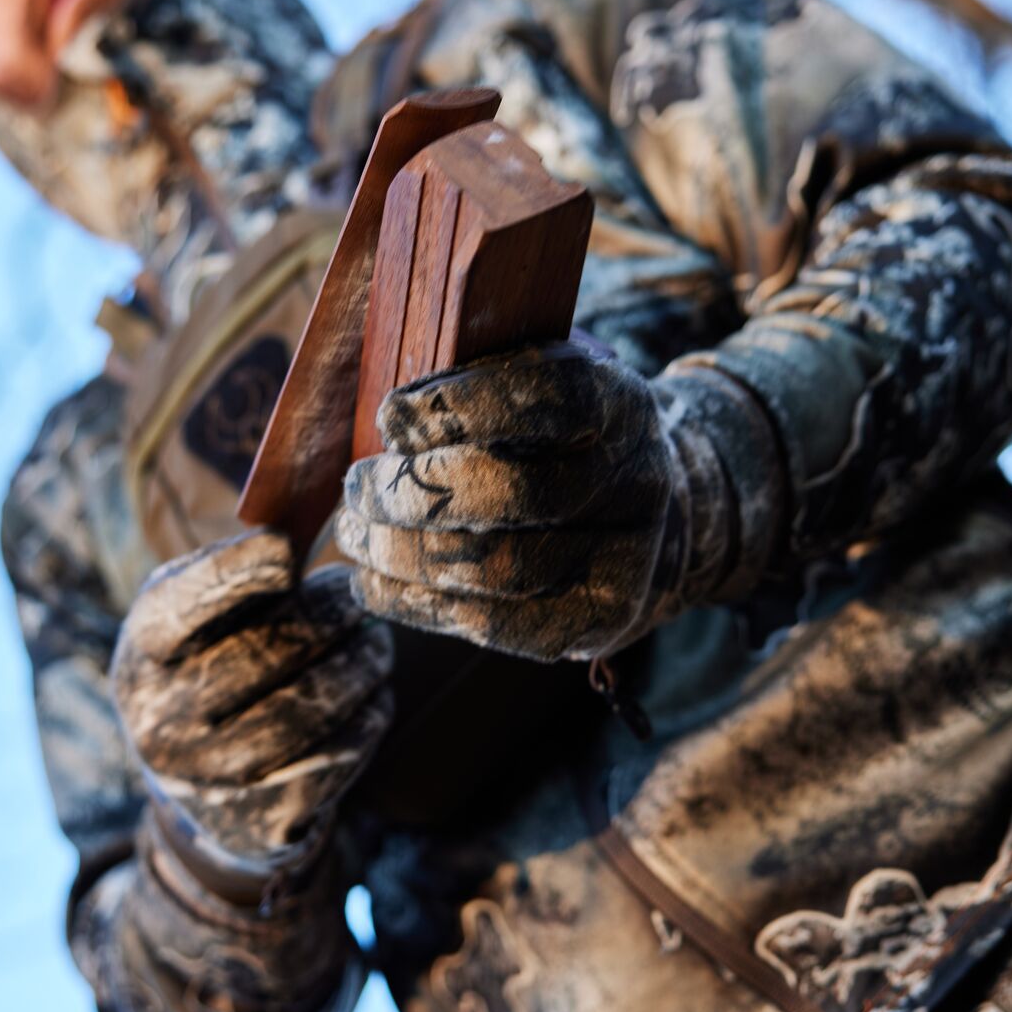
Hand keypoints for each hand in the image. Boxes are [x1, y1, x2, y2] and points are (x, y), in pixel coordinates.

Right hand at [111, 529, 393, 886]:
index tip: (288, 550)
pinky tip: (371, 690)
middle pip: (265, 652)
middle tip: (359, 594)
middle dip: (328, 614)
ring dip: (362, 662)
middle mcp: (163, 720)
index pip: (181, 606)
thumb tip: (299, 529)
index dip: (236, 573)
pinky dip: (369, 711)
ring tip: (376, 641)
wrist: (202, 792)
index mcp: (141, 654)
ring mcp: (213, 776)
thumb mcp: (192, 619)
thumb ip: (231, 574)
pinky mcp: (267, 814)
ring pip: (312, 704)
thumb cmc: (205, 668)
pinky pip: (340, 751)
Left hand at [337, 340, 754, 661]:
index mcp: (619, 406)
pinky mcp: (594, 624)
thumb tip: (386, 422)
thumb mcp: (543, 388)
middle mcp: (633, 484)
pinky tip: (373, 581)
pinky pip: (490, 624)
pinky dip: (413, 602)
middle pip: (513, 493)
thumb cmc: (562, 443)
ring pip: (494, 569)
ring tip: (354, 532)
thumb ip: (480, 387)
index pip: (547, 397)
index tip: (389, 416)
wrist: (656, 519)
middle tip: (358, 486)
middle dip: (412, 491)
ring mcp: (621, 561)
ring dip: (399, 553)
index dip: (459, 408)